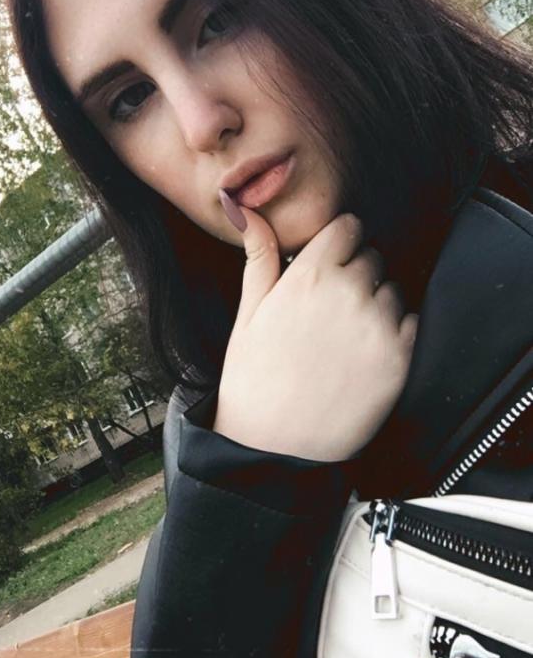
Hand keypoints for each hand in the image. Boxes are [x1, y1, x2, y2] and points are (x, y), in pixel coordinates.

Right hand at [214, 202, 416, 460]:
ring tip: (345, 336)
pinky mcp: (400, 357)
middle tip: (331, 308)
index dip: (338, 242)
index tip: (330, 260)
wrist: (275, 448)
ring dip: (377, 302)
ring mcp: (378, 325)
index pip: (348, 227)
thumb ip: (259, 255)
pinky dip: (395, 330)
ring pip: (393, 289)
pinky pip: (411, 321)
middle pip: (372, 256)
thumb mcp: (248, 313)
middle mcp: (349, 293)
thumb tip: (245, 209)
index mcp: (309, 276)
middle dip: (356, 273)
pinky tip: (363, 353)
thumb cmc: (254, 381)